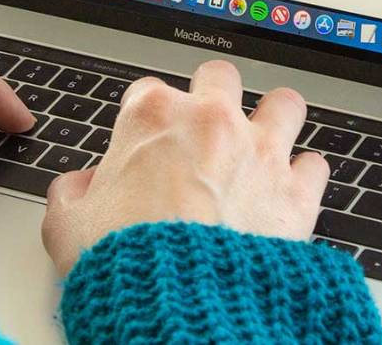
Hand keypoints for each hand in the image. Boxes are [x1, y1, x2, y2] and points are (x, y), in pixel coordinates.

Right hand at [40, 60, 327, 275]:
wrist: (175, 304)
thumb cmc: (123, 261)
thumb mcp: (66, 225)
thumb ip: (73, 193)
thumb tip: (81, 187)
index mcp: (152, 117)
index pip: (149, 91)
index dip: (147, 119)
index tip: (148, 144)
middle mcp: (211, 122)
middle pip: (220, 77)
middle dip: (214, 97)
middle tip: (206, 131)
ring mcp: (259, 153)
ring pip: (284, 105)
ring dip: (274, 121)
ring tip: (262, 144)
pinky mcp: (295, 194)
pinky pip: (315, 165)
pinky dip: (304, 178)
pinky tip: (288, 193)